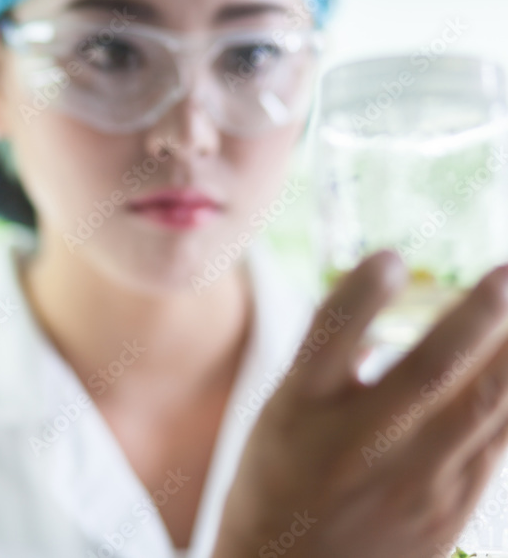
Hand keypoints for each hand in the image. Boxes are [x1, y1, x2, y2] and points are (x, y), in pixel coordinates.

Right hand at [214, 252, 507, 557]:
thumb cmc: (279, 481)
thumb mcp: (282, 416)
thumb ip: (332, 364)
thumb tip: (397, 305)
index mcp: (298, 411)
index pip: (329, 337)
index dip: (362, 294)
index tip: (390, 257)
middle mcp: (356, 443)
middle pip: (429, 371)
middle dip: (477, 318)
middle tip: (507, 273)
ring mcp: (412, 480)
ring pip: (486, 408)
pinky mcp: (451, 506)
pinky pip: (501, 440)